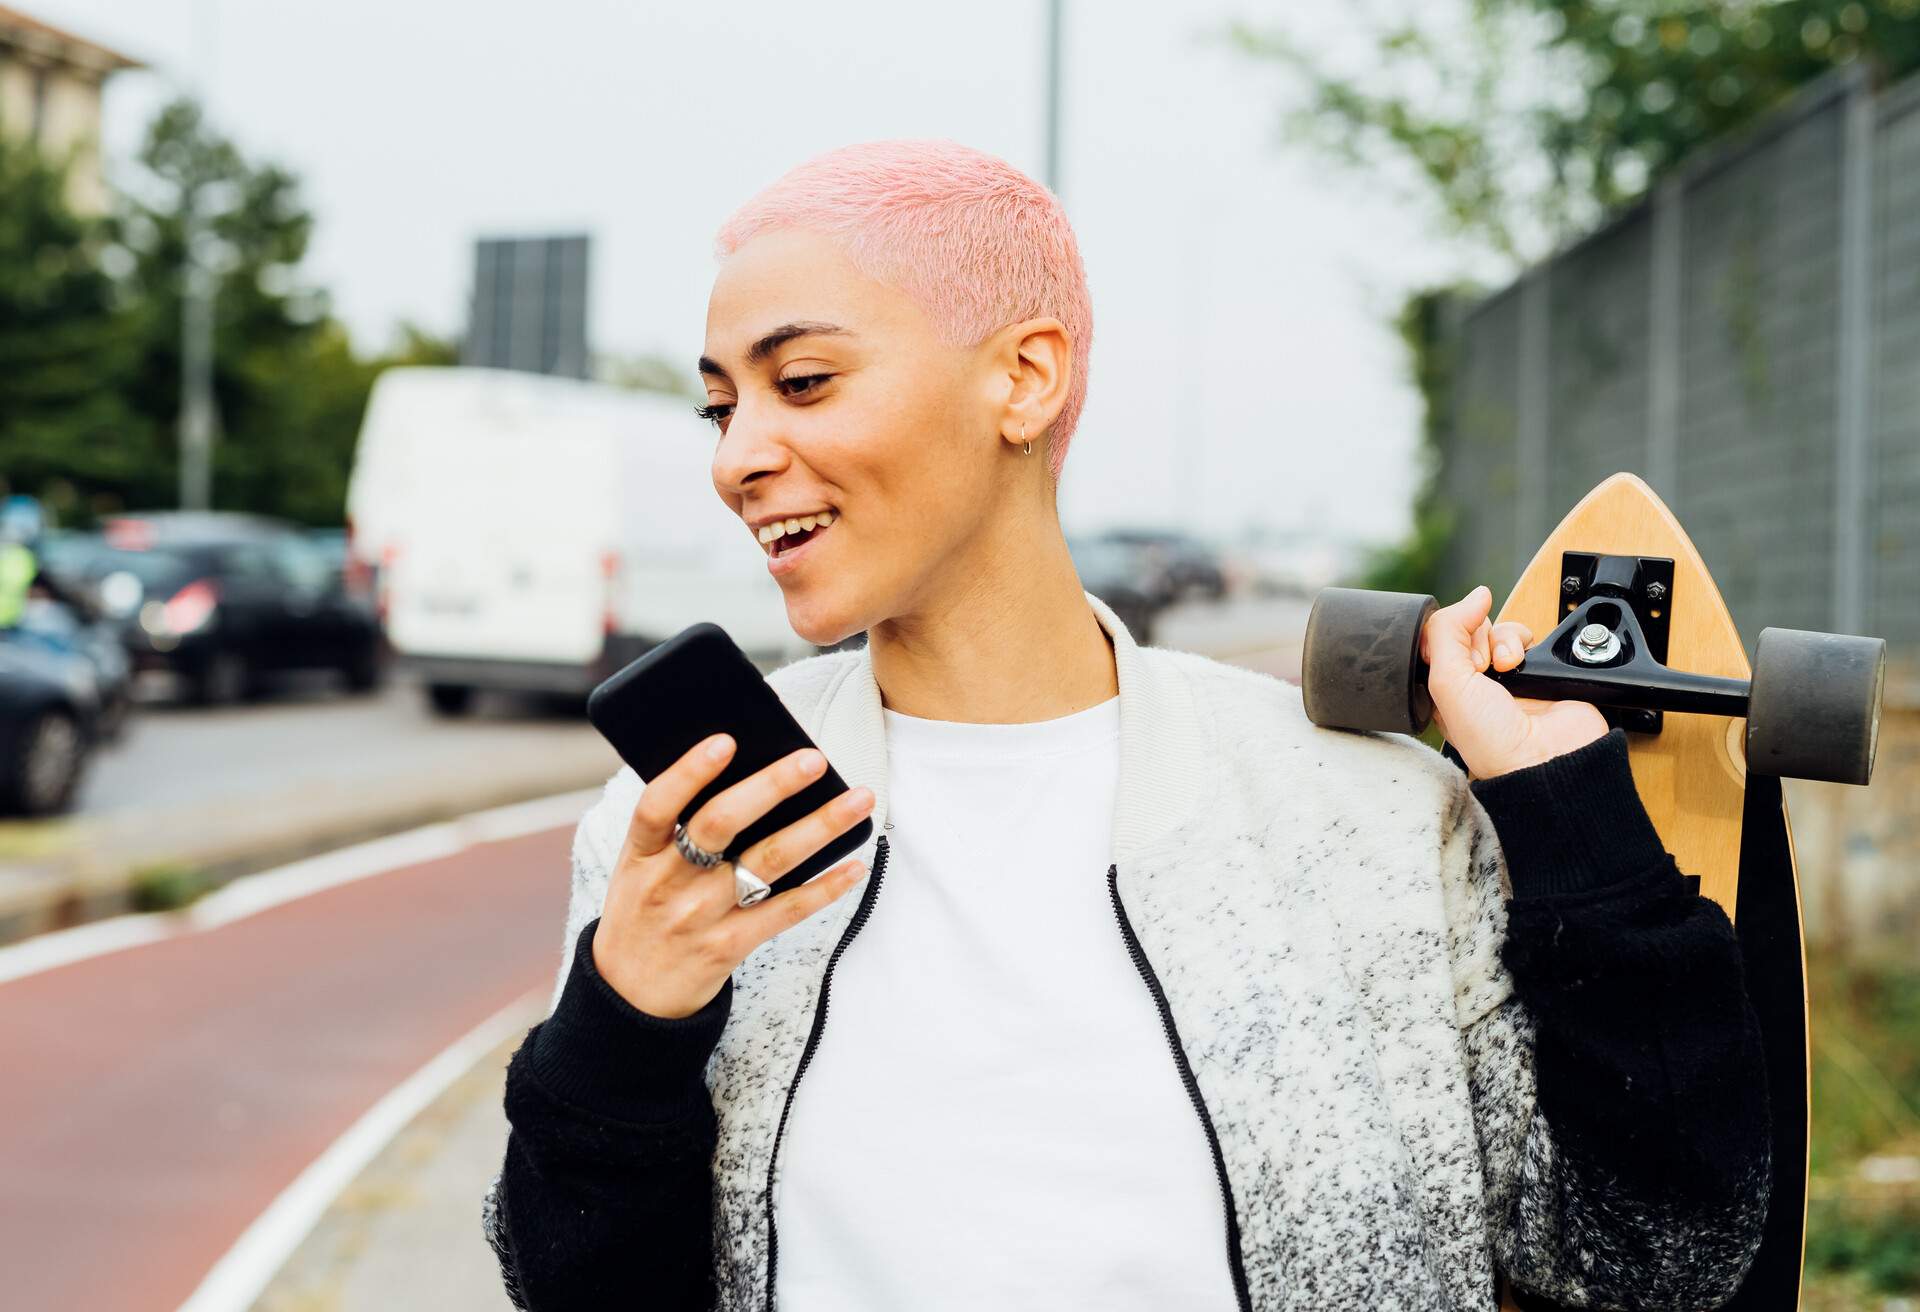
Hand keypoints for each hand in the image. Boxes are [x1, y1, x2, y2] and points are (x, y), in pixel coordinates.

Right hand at [592, 735, 874, 1018]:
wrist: (629, 997)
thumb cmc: (643, 913)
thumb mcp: (637, 869)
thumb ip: (674, 828)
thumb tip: (744, 772)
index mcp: (640, 855)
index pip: (657, 805)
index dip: (689, 772)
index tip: (726, 740)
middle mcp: (668, 883)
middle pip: (720, 825)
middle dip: (770, 787)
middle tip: (813, 759)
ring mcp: (700, 917)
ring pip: (766, 863)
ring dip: (819, 828)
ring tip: (859, 801)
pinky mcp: (729, 947)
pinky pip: (785, 911)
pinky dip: (824, 888)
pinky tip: (854, 865)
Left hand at [1421, 585, 1607, 778]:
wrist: (1547, 758)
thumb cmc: (1492, 740)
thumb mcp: (1447, 683)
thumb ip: (1447, 632)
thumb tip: (1475, 595)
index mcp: (1445, 688)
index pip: (1439, 638)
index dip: (1448, 635)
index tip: (1456, 656)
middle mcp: (1474, 681)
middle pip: (1470, 629)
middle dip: (1477, 639)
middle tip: (1481, 668)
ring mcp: (1506, 675)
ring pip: (1499, 629)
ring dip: (1502, 641)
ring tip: (1505, 667)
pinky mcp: (1536, 669)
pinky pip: (1528, 637)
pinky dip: (1525, 643)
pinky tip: (1520, 666)